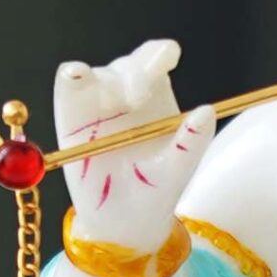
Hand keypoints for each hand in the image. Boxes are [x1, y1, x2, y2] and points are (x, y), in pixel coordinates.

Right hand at [52, 38, 214, 250]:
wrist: (120, 223)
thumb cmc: (154, 192)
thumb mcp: (177, 170)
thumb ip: (192, 142)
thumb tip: (207, 111)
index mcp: (157, 96)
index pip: (157, 59)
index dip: (159, 53)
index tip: (166, 58)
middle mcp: (126, 92)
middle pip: (128, 64)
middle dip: (136, 71)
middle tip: (138, 96)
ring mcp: (97, 101)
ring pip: (99, 73)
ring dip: (107, 79)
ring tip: (118, 101)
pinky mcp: (71, 114)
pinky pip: (69, 85)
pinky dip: (72, 77)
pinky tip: (77, 76)